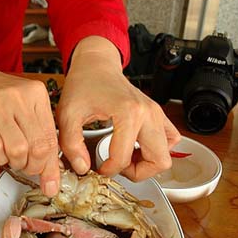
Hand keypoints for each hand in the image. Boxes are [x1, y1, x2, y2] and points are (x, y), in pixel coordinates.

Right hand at [0, 68, 60, 195]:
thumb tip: (51, 171)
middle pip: (38, 146)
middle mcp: (20, 97)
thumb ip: (41, 134)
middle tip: (28, 167)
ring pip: (18, 150)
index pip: (51, 137)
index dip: (50, 165)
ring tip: (13, 158)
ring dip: (16, 163)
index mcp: (37, 94)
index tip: (50, 180)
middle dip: (34, 166)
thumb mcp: (26, 107)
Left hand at [56, 36, 180, 180]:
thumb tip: (82, 167)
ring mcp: (156, 113)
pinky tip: (136, 148)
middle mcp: (148, 113)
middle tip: (117, 166)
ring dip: (148, 163)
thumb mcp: (68, 114)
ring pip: (167, 154)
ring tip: (126, 158)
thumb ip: (71, 144)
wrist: (96, 65)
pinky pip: (170, 140)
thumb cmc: (84, 85)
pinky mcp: (158, 114)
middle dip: (136, 172)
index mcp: (128, 113)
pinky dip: (156, 151)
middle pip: (159, 161)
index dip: (108, 170)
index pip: (124, 158)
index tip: (98, 168)